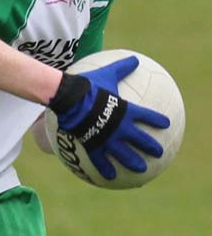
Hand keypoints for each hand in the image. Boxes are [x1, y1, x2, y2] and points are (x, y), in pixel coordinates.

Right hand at [48, 56, 169, 179]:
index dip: (157, 120)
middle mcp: (120, 127)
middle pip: (139, 139)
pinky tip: (109, 177)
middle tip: (159, 152)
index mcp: (125, 110)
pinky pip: (100, 160)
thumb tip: (134, 58)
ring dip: (134, 162)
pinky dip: (106, 168)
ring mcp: (107, 138)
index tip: (166, 124)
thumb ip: (121, 68)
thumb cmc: (87, 84)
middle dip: (151, 146)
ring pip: (124, 154)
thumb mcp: (106, 73)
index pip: (146, 116)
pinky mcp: (93, 145)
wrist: (69, 98)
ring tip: (141, 169)